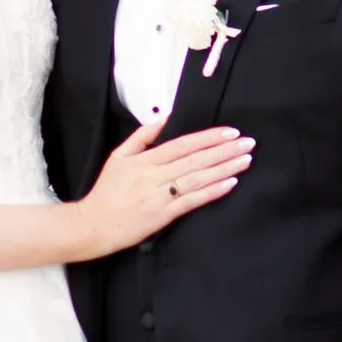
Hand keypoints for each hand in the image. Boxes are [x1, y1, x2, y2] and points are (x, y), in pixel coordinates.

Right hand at [77, 121, 253, 257]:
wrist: (93, 225)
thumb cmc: (107, 192)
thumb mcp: (118, 156)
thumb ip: (142, 136)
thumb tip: (163, 117)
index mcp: (145, 160)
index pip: (183, 144)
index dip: (208, 138)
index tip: (230, 132)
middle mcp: (154, 176)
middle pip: (195, 160)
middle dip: (224, 150)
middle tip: (248, 143)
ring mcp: (159, 196)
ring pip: (197, 179)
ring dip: (224, 168)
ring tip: (245, 160)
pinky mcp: (163, 216)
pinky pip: (191, 201)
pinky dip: (211, 191)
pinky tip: (229, 183)